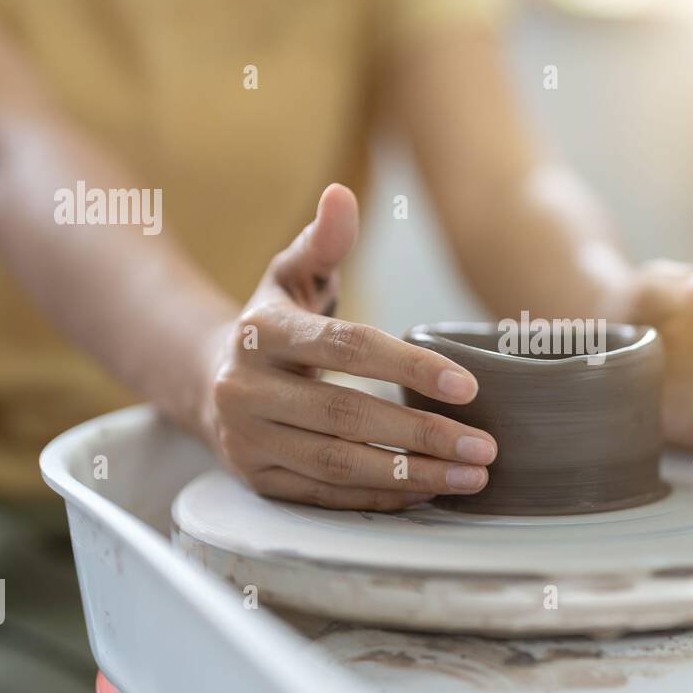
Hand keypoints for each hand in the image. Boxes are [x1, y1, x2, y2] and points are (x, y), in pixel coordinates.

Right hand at [200, 185, 496, 509]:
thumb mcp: (291, 275)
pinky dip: (381, 497)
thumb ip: (323, 241)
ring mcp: (247, 441)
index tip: (469, 386)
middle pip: (347, 416)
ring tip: (472, 475)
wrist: (207, 381)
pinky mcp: (256, 480)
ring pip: (339, 464)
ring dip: (413, 474)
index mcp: (262, 333)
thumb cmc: (273, 324)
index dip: (409, 367)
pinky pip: (326, 495)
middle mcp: (246, 390)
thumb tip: (342, 195)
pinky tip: (430, 491)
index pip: (346, 349)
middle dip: (423, 433)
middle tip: (486, 446)